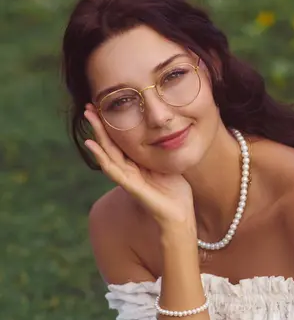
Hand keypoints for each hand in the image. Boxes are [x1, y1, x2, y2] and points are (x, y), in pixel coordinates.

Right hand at [84, 106, 195, 227]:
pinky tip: (92, 145)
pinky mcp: (131, 186)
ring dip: (97, 135)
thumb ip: (161, 149)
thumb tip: (165, 129)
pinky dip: (101, 157)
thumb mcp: (167, 162)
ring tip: (88, 117)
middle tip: (87, 106)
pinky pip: (113, 169)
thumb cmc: (175, 190)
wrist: (180, 213)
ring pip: (107, 153)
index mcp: (136, 163)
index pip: (119, 141)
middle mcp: (128, 169)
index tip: (102, 106)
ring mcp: (127, 178)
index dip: (110, 125)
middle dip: (98, 125)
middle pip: (109, 144)